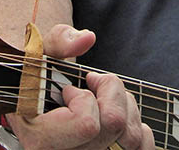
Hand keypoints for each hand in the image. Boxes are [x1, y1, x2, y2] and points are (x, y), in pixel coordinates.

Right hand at [8, 24, 154, 149]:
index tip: (69, 90)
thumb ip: (59, 41)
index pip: (87, 124)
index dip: (84, 98)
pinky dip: (139, 128)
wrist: (37, 101)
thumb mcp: (40, 54)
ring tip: (104, 101)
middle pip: (114, 126)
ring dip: (126, 108)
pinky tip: (122, 117)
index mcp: (40, 138)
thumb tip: (87, 38)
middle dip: (110, 94)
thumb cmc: (37, 78)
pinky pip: (142, 148)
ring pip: (131, 137)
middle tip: (92, 86)